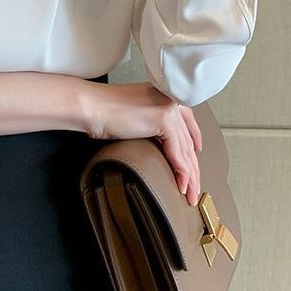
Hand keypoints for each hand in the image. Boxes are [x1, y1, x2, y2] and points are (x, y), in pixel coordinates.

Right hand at [78, 81, 202, 205]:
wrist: (93, 107)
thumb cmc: (101, 112)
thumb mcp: (131, 118)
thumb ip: (145, 124)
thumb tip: (146, 137)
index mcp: (164, 96)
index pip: (187, 121)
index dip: (194, 139)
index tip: (197, 151)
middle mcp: (171, 100)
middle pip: (188, 141)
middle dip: (194, 168)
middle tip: (195, 187)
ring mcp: (170, 109)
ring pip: (186, 150)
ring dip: (190, 177)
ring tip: (190, 194)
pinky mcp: (165, 120)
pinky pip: (178, 154)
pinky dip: (181, 173)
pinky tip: (182, 186)